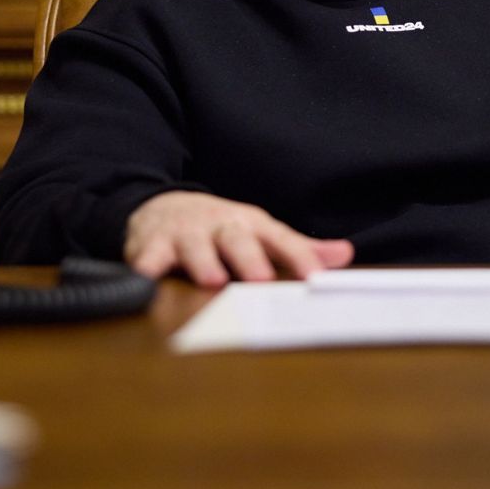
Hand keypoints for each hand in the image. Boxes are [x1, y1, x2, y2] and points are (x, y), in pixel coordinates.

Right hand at [124, 192, 353, 287]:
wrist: (163, 207)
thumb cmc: (220, 229)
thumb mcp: (259, 233)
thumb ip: (298, 249)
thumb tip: (344, 254)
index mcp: (250, 225)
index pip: (280, 240)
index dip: (299, 256)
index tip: (315, 277)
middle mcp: (218, 226)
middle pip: (236, 238)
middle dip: (248, 258)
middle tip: (261, 279)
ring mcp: (184, 234)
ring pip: (193, 246)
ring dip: (202, 262)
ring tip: (212, 280)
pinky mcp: (150, 245)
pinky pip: (147, 258)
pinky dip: (145, 268)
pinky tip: (147, 281)